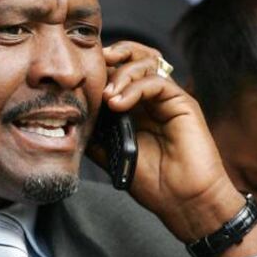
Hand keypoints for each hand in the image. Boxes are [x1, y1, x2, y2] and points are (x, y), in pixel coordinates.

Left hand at [91, 42, 256, 256]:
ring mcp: (168, 99)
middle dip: (114, 54)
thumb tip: (72, 120)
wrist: (184, 203)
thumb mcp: (113, 156)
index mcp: (136, 107)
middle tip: (96, 62)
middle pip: (136, 56)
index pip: (120, 71)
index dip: (102, 67)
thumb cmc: (154, 183)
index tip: (81, 74)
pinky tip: (118, 104)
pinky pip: (157, 82)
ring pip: (146, 63)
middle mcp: (152, 98)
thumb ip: (97, 134)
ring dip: (121, 74)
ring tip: (106, 97)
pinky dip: (134, 87)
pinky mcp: (183, 103)